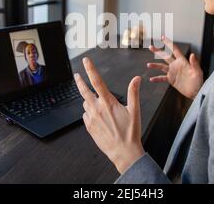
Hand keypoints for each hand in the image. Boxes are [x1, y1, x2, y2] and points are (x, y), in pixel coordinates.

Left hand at [74, 57, 144, 173]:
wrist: (124, 152)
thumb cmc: (130, 132)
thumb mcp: (134, 110)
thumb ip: (133, 92)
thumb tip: (136, 78)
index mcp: (108, 102)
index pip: (97, 81)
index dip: (90, 69)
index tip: (86, 61)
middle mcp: (97, 109)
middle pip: (84, 91)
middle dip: (80, 81)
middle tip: (77, 75)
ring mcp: (91, 119)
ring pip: (86, 104)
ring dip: (90, 101)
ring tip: (100, 106)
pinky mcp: (89, 127)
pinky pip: (86, 115)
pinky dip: (90, 113)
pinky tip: (99, 117)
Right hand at [147, 36, 202, 98]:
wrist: (196, 92)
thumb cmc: (198, 81)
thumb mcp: (197, 72)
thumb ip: (194, 63)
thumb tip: (192, 54)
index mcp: (182, 61)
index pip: (174, 50)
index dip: (168, 43)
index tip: (162, 38)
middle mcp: (176, 65)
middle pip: (165, 56)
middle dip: (158, 51)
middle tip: (150, 47)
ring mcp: (173, 72)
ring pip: (162, 67)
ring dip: (155, 65)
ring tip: (148, 65)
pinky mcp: (171, 80)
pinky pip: (162, 78)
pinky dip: (156, 79)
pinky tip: (151, 79)